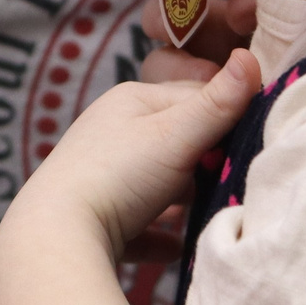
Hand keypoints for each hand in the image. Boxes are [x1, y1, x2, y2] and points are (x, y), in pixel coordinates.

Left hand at [18, 47, 261, 258]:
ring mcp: (98, 175)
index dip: (223, 118)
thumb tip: (251, 58)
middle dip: (202, 162)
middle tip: (226, 181)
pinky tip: (173, 247)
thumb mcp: (176, 136)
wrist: (54, 238)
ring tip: (200, 212)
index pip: (192, 97)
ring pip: (155, 182)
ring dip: (180, 198)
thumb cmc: (118, 176)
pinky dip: (156, 234)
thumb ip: (218, 104)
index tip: (246, 145)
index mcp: (130, 101)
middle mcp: (110, 131)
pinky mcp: (92, 219)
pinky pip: (134, 224)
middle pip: (174, 140)